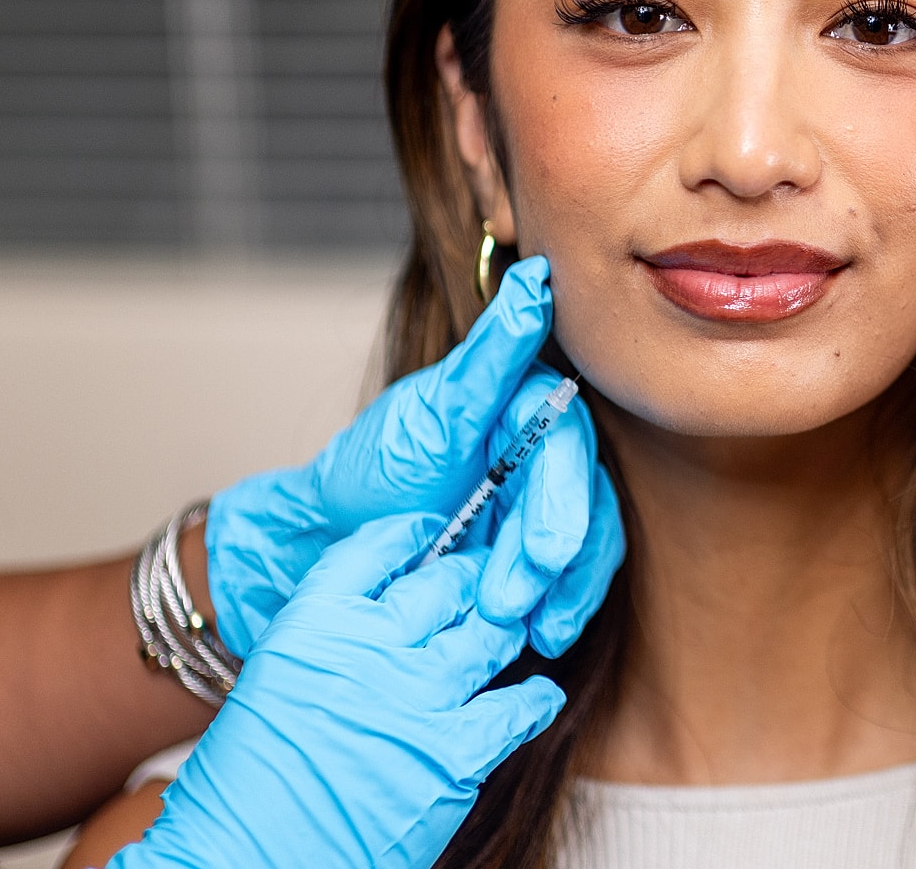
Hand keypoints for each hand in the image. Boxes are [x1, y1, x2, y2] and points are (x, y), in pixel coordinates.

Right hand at [107, 516, 564, 868]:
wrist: (243, 862)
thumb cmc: (246, 786)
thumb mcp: (273, 684)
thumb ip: (330, 642)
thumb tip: (384, 619)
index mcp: (313, 623)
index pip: (377, 549)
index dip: (413, 536)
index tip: (430, 534)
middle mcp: (369, 648)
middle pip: (446, 586)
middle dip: (470, 579)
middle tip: (486, 579)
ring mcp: (417, 699)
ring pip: (489, 636)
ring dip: (503, 630)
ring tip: (508, 629)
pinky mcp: (454, 755)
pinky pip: (517, 708)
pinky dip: (533, 699)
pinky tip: (539, 695)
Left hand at [206, 255, 622, 657]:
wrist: (327, 549)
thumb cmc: (370, 472)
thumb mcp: (428, 415)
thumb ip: (490, 355)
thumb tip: (533, 279)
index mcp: (522, 405)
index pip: (567, 443)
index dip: (561, 497)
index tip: (545, 550)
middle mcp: (542, 450)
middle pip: (580, 500)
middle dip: (549, 555)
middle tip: (508, 599)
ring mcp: (541, 504)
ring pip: (588, 545)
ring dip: (563, 591)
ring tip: (522, 630)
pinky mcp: (536, 554)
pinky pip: (571, 581)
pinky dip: (560, 610)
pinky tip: (540, 638)